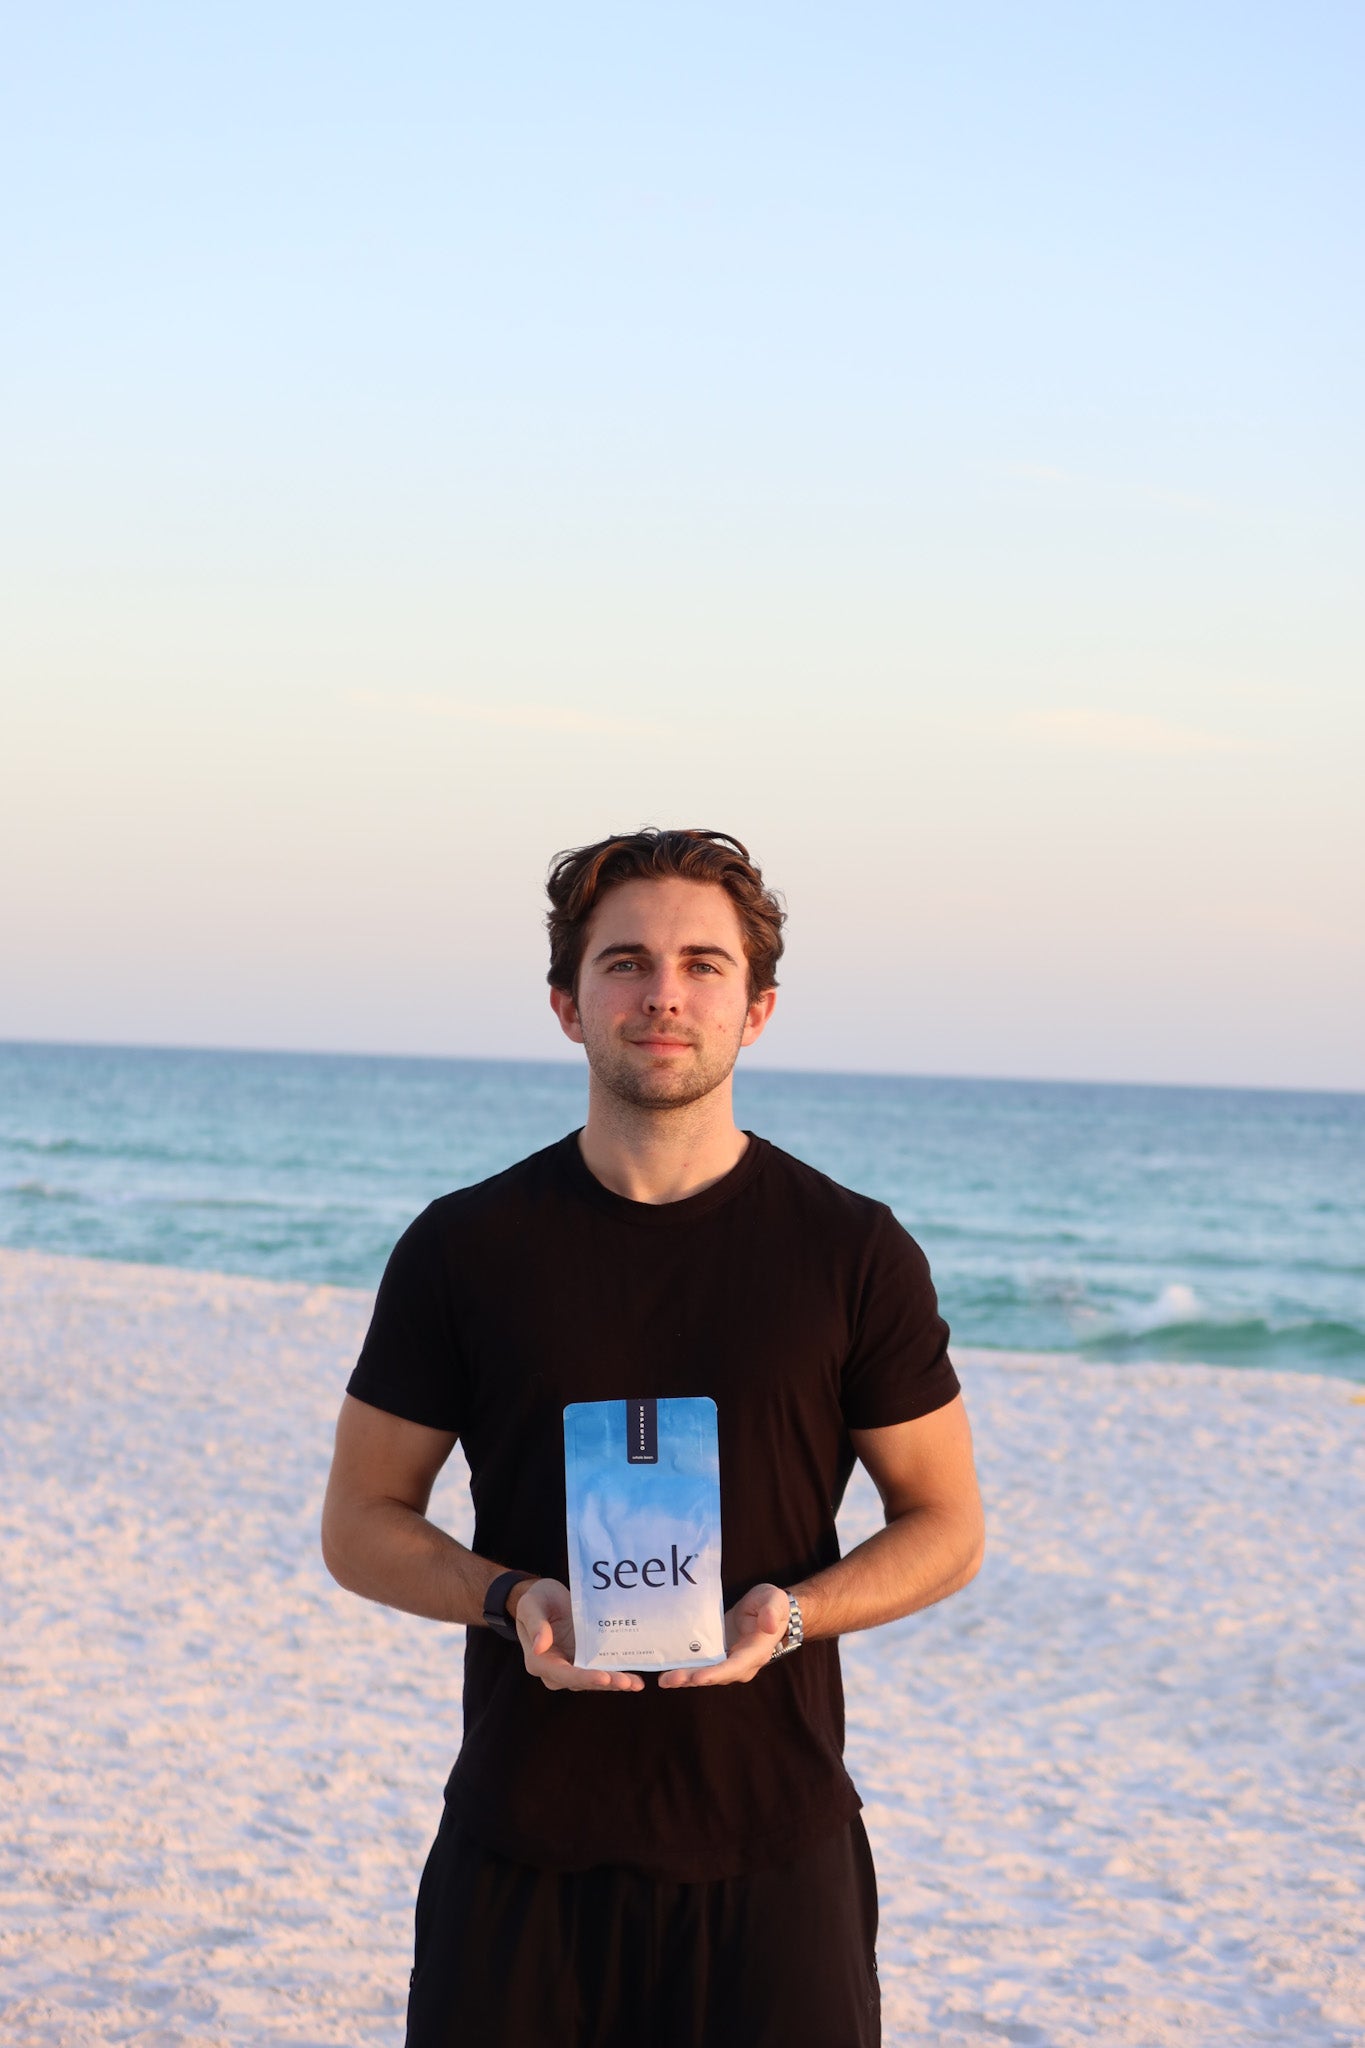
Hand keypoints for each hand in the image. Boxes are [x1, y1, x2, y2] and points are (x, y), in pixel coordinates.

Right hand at [513, 1578, 644, 1692]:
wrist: (546, 1597)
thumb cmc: (537, 1599)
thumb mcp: (531, 1605)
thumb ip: (536, 1624)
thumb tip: (539, 1647)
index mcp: (539, 1661)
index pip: (563, 1674)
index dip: (584, 1677)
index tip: (603, 1677)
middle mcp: (556, 1670)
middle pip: (582, 1681)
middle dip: (606, 1683)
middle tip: (627, 1682)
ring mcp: (572, 1666)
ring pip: (595, 1680)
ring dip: (615, 1682)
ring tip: (636, 1683)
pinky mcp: (585, 1660)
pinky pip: (602, 1671)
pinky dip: (617, 1675)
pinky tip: (635, 1679)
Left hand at [657, 1583, 789, 1688]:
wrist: (765, 1609)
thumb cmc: (771, 1603)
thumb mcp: (774, 1600)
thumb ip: (772, 1610)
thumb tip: (770, 1625)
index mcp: (756, 1651)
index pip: (736, 1666)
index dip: (716, 1673)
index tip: (698, 1678)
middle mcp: (742, 1664)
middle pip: (716, 1675)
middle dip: (693, 1678)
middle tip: (669, 1680)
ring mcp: (729, 1662)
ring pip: (706, 1674)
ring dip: (685, 1678)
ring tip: (664, 1679)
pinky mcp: (718, 1657)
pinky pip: (702, 1668)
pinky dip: (686, 1671)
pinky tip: (667, 1673)